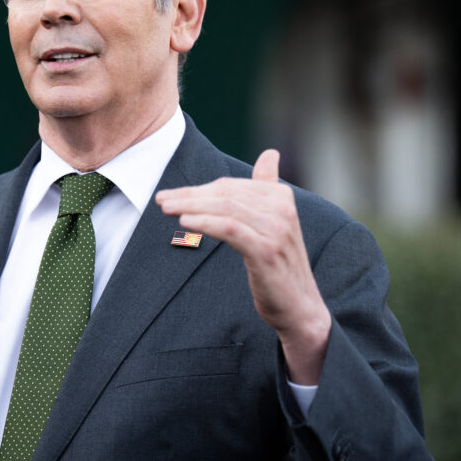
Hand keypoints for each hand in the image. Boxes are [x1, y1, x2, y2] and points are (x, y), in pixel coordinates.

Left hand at [155, 150, 329, 383]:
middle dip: (189, 196)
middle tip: (161, 199)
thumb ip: (269, 187)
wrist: (299, 306)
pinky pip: (230, 229)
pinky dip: (205, 223)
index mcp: (281, 197)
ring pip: (225, 209)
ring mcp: (276, 230)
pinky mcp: (267, 251)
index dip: (198, 189)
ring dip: (191, 207)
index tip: (171, 194)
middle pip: (225, 195)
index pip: (230, 186)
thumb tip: (270, 154)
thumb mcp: (275, 222)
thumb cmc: (280, 264)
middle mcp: (282, 209)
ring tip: (166, 209)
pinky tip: (185, 222)